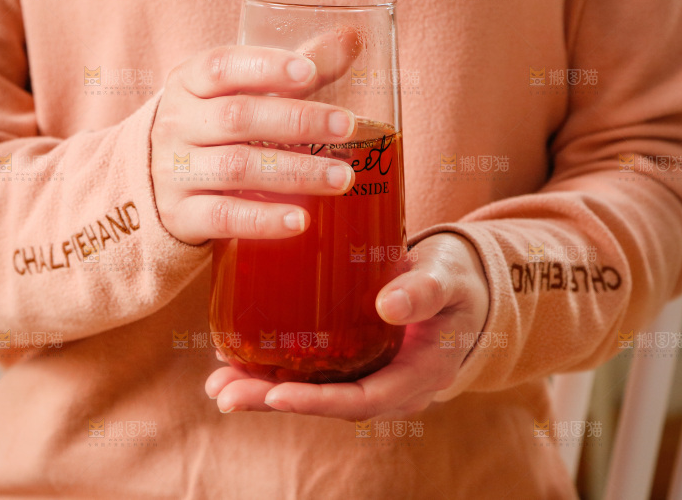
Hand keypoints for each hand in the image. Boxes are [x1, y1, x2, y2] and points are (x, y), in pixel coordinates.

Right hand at [151, 31, 361, 244]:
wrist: (159, 182)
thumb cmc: (215, 125)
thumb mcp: (242, 91)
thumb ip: (294, 69)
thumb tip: (352, 38)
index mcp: (189, 82)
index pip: (221, 66)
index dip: (265, 67)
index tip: (310, 72)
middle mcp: (176, 123)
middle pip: (237, 117)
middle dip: (298, 121)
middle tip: (348, 127)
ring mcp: (173, 171)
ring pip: (236, 168)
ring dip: (296, 173)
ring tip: (342, 178)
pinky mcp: (180, 214)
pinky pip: (224, 216)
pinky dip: (264, 219)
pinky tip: (301, 220)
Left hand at [205, 232, 490, 419]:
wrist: (463, 283)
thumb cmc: (458, 279)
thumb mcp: (449, 279)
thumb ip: (425, 291)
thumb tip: (388, 306)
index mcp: (420, 374)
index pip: (363, 400)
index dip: (317, 401)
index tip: (275, 394)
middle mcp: (392, 386)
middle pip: (329, 404)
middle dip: (272, 401)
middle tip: (223, 393)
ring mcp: (372, 376)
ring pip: (316, 392)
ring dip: (264, 391)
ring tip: (218, 383)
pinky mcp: (355, 361)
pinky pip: (315, 373)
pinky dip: (276, 369)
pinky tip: (238, 357)